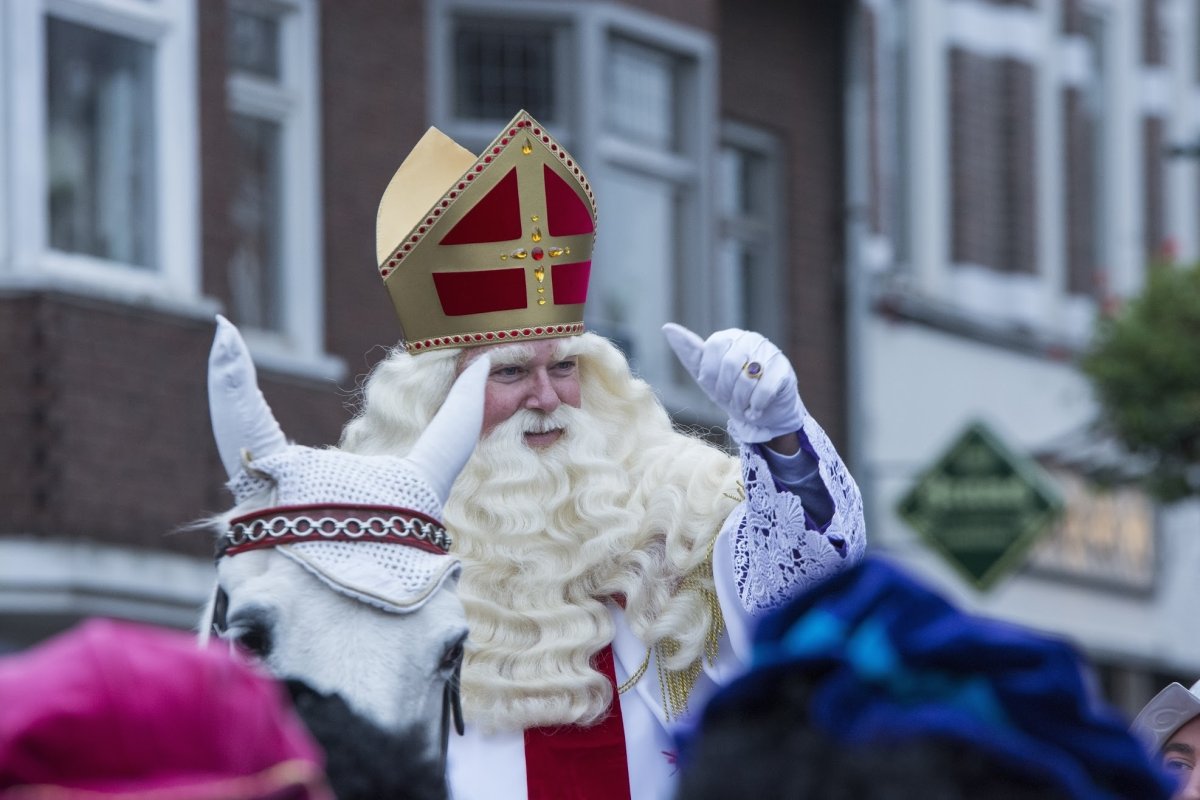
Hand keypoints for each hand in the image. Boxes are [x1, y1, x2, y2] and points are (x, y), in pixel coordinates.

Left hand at [663, 324, 806, 444]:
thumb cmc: (732, 392)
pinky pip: (765, 388)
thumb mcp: (707, 377)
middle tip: (729, 402)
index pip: (712, 348)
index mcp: (729, 338)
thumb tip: (667, 327)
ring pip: (748, 377)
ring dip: (741, 400)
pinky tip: (755, 411)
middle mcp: (751, 340)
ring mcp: (770, 353)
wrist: (763, 414)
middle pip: (730, 363)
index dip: (710, 374)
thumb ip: (689, 353)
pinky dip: (756, 405)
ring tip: (743, 407)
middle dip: (725, 390)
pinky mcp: (785, 370)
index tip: (712, 389)